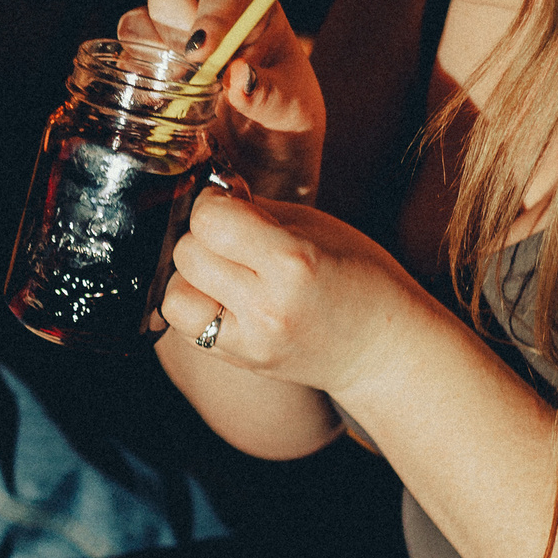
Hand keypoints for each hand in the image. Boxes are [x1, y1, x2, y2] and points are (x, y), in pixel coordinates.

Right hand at [120, 0, 323, 201]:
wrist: (265, 158)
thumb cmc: (287, 123)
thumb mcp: (293, 113)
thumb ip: (271, 95)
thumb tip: (240, 77)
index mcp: (252, 12)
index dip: (211, 17)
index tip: (203, 53)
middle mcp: (207, 16)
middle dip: (169, 27)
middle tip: (182, 70)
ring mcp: (174, 40)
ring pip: (138, 23)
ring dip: (143, 53)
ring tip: (167, 91)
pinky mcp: (150, 68)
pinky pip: (126, 61)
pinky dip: (130, 79)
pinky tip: (154, 104)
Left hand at [159, 189, 430, 400]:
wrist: (382, 349)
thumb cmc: (359, 278)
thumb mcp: (316, 227)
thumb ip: (256, 211)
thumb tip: (209, 197)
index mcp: (294, 262)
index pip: (211, 220)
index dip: (214, 204)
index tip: (229, 204)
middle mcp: (267, 306)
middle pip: (187, 253)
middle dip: (202, 236)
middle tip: (231, 238)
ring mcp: (251, 341)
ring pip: (174, 295)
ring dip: (191, 276)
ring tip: (223, 271)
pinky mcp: (240, 361)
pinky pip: (185, 327)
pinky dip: (195, 306)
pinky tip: (222, 297)